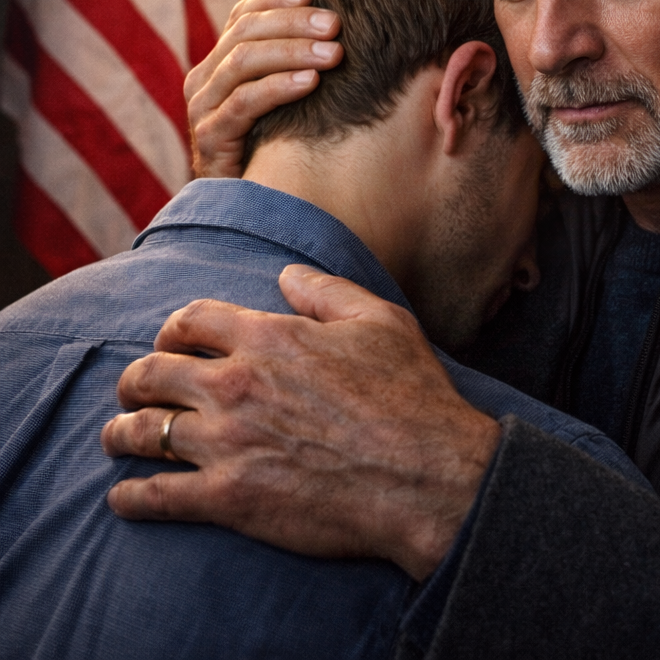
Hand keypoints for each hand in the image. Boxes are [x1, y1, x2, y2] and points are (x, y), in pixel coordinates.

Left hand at [100, 265, 500, 580]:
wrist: (427, 476)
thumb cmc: (411, 396)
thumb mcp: (382, 321)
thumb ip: (327, 291)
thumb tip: (286, 275)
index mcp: (270, 337)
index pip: (192, 320)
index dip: (173, 329)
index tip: (170, 342)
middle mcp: (237, 384)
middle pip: (151, 373)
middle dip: (134, 380)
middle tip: (134, 391)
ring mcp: (228, 442)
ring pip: (142, 432)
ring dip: (120, 433)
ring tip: (118, 438)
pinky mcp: (229, 498)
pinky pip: (155, 497)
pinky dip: (131, 496)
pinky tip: (126, 496)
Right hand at [185, 0, 343, 177]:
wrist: (243, 211)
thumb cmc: (275, 150)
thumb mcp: (285, 103)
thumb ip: (297, 68)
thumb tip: (342, 34)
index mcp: (220, 63)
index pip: (243, 15)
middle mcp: (205, 80)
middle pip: (245, 32)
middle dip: (293, 23)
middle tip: (336, 24)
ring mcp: (203, 108)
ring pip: (243, 62)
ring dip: (292, 51)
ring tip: (334, 53)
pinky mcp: (209, 139)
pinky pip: (243, 104)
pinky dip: (278, 87)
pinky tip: (311, 83)